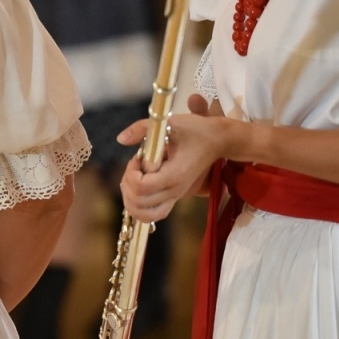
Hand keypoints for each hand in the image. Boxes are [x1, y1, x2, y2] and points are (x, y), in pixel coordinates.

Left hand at [115, 94, 225, 222]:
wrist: (218, 140)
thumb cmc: (195, 130)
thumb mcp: (168, 123)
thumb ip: (141, 129)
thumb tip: (120, 139)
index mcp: (174, 174)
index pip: (141, 187)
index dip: (131, 173)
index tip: (137, 158)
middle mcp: (176, 191)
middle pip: (139, 203)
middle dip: (128, 184)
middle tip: (135, 166)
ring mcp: (176, 197)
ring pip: (145, 215)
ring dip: (131, 199)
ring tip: (134, 178)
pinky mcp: (175, 197)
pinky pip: (154, 214)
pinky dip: (140, 206)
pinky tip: (139, 187)